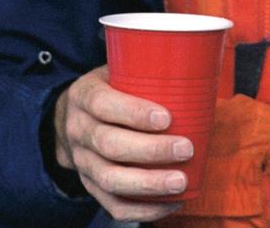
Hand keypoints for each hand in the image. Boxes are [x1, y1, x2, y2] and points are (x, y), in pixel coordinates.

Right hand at [52, 65, 192, 221]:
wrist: (71, 117)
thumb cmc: (109, 87)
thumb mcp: (115, 68)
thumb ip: (145, 67)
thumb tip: (198, 60)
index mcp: (84, 95)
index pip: (103, 104)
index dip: (134, 113)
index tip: (167, 117)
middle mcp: (79, 130)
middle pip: (109, 145)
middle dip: (150, 151)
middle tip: (186, 149)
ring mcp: (82, 162)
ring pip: (110, 179)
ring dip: (148, 184)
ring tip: (181, 182)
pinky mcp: (90, 186)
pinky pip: (113, 205)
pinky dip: (142, 210)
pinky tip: (170, 203)